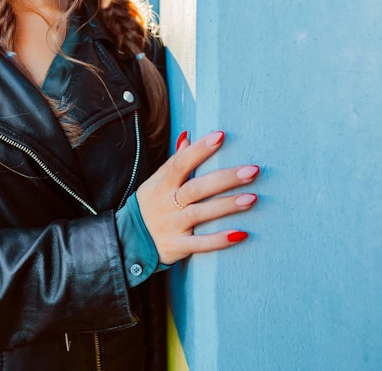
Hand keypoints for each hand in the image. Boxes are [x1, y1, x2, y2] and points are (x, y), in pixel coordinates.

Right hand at [136, 130, 259, 264]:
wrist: (128, 241)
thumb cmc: (149, 206)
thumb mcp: (155, 182)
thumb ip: (173, 162)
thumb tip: (188, 137)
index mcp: (163, 185)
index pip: (181, 163)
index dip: (199, 149)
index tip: (220, 135)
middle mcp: (167, 204)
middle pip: (197, 188)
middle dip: (225, 178)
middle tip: (252, 170)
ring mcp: (172, 225)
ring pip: (201, 213)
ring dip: (227, 205)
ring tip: (252, 198)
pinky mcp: (178, 246)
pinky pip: (200, 243)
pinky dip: (219, 240)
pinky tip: (240, 234)